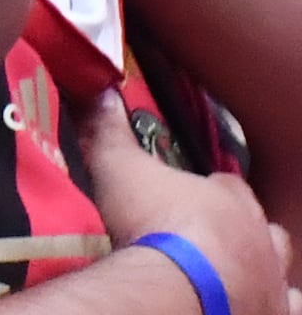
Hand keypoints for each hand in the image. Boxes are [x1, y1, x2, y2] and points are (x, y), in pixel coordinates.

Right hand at [81, 92, 297, 314]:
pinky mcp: (273, 314)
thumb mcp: (120, 169)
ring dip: (264, 270)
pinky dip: (270, 307)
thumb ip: (111, 134)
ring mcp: (273, 280)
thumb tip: (102, 94)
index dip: (211, 188)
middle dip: (244, 229)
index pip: (228, 184)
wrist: (182, 290)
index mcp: (232, 198)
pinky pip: (287, 309)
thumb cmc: (156, 225)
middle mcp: (262, 237)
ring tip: (238, 276)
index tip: (190, 193)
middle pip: (264, 226)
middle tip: (215, 238)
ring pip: (282, 270)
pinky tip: (251, 306)